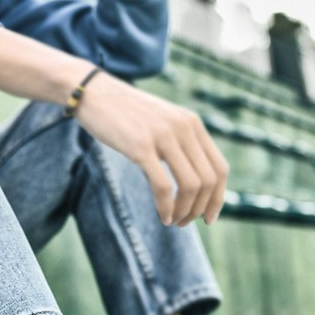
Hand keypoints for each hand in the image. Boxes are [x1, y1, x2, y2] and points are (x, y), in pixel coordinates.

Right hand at [75, 72, 228, 226]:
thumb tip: (193, 179)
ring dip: (185, 211)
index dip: (218, 198)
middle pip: (208, 181)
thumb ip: (180, 141)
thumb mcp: (162, 122)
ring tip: (173, 221)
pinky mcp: (141, 146)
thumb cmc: (125, 113)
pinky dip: (166, 207)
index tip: (208, 218)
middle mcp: (184, 128)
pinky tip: (162, 216)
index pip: (220, 168)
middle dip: (200, 209)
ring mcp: (163, 136)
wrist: (93, 92)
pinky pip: (164, 186)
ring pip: (191, 185)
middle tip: (185, 222)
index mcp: (193, 123)